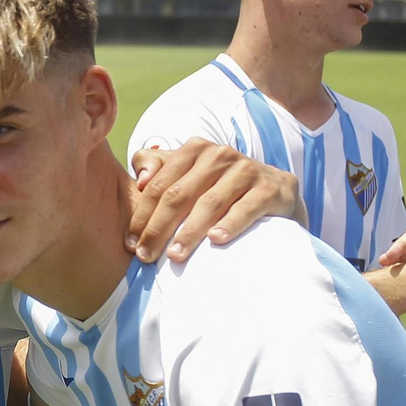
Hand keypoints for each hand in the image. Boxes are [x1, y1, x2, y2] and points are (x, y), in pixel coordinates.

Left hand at [128, 141, 302, 262]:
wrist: (274, 193)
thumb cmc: (217, 188)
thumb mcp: (185, 173)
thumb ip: (155, 168)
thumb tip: (141, 180)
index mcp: (194, 149)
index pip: (159, 186)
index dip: (142, 215)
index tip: (130, 244)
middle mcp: (220, 155)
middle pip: (179, 195)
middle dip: (159, 228)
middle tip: (146, 256)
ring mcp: (247, 170)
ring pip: (209, 203)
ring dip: (189, 232)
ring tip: (175, 256)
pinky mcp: (271, 188)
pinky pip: (246, 208)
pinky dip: (230, 224)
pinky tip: (216, 241)